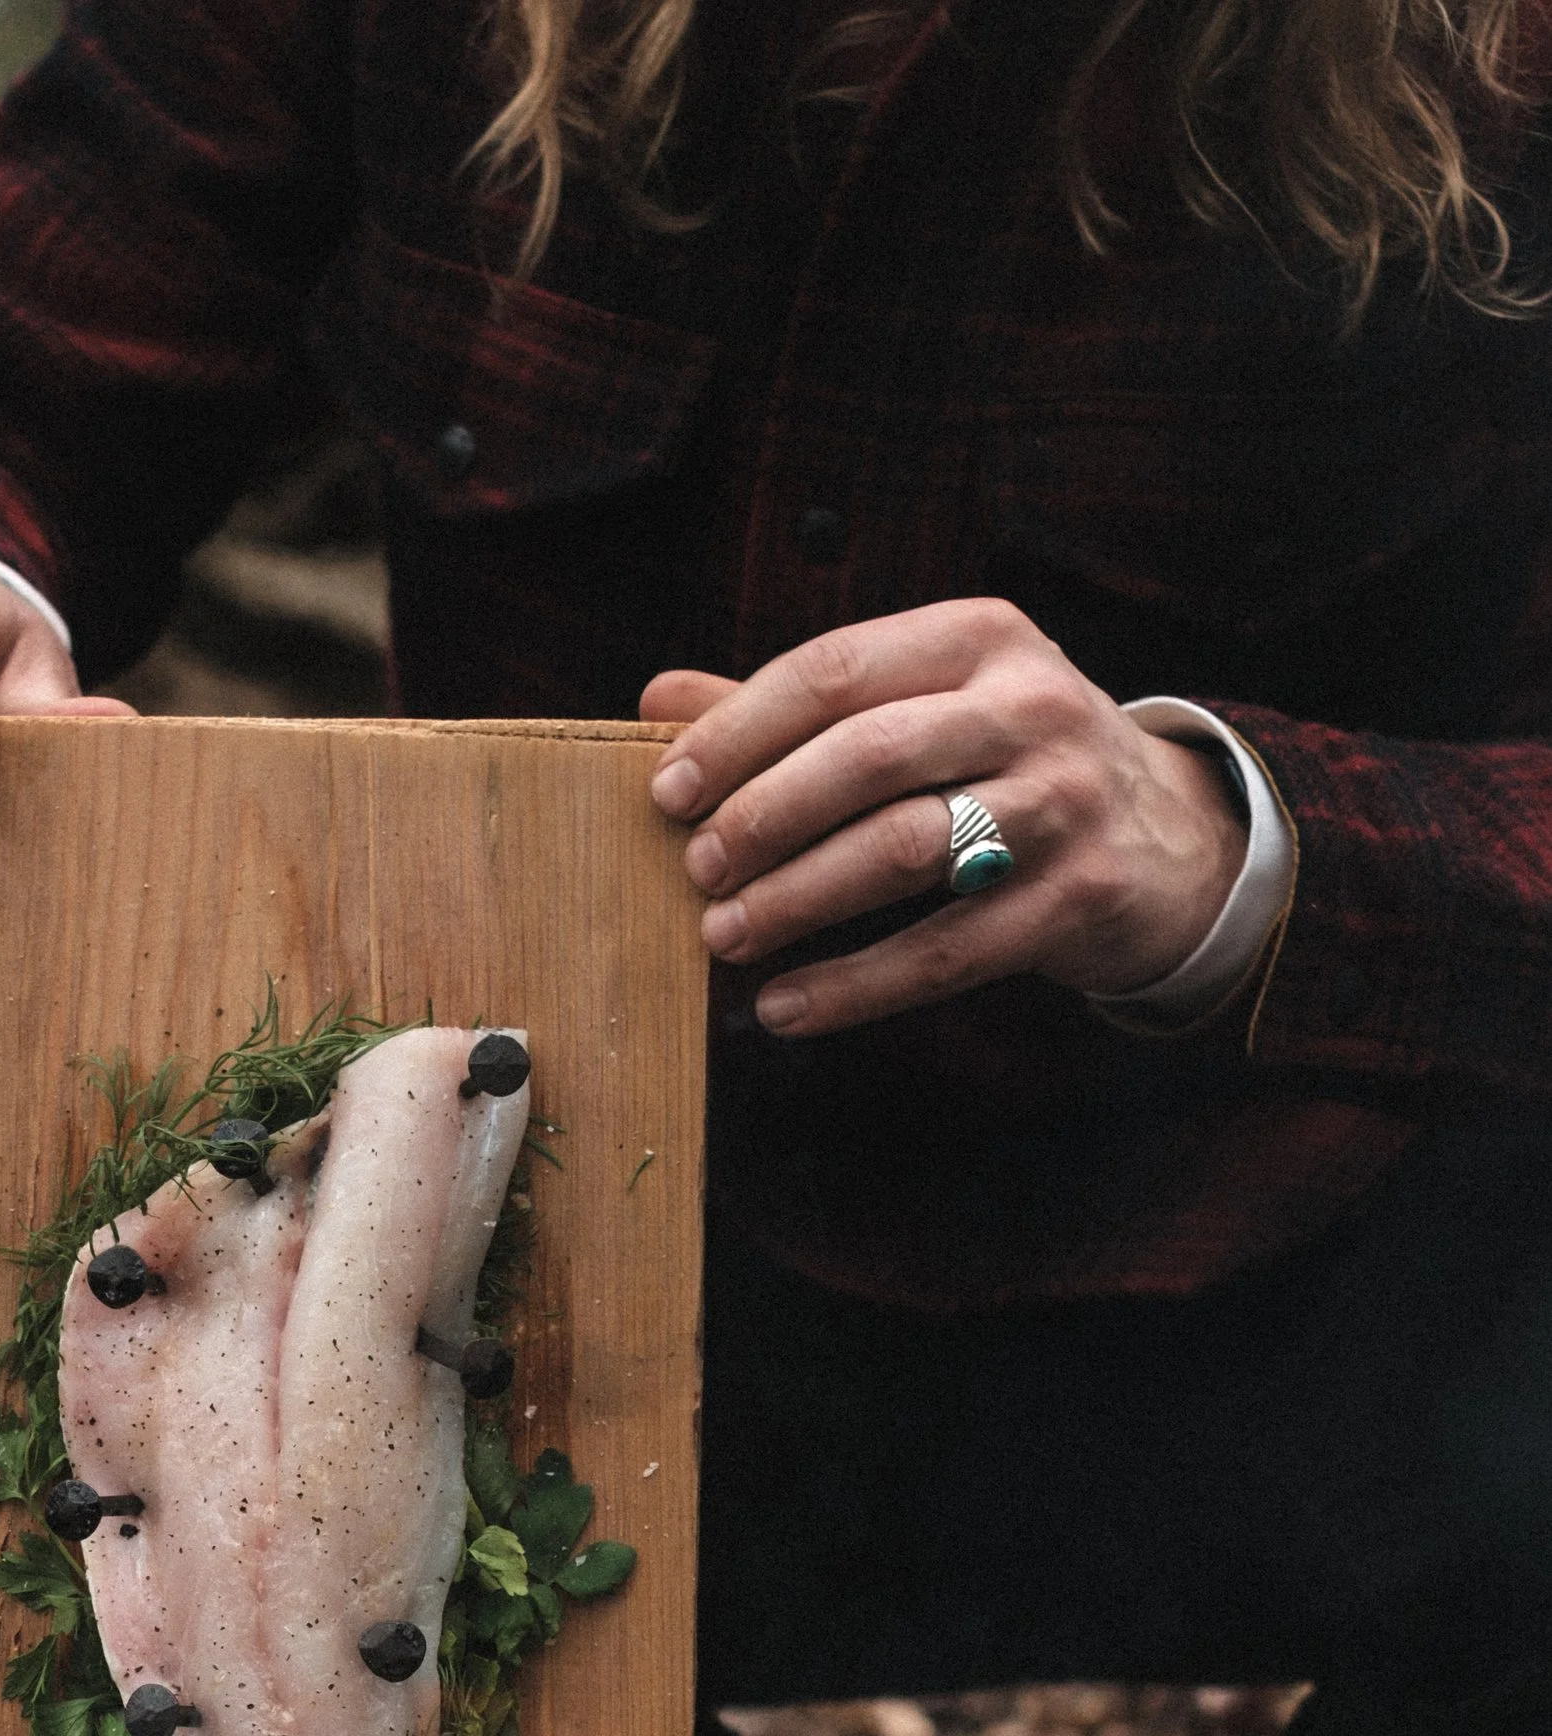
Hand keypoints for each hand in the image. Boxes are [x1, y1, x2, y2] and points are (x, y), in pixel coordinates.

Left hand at [639, 601, 1248, 1035]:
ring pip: (904, 850)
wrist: (1169, 837)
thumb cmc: (1007, 763)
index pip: (833, 671)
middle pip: (865, 756)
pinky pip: (945, 950)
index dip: (739, 734)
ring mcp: (1063, 801)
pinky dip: (853, 986)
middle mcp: (1030, 706)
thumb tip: (656, 699)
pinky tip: (785, 1008)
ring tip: (725, 937)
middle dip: (764, 818)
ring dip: (798, 900)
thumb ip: (799, 708)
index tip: (668, 792)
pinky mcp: (1078, 897)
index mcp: (978, 638)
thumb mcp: (925, 706)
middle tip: (697, 869)